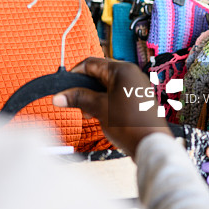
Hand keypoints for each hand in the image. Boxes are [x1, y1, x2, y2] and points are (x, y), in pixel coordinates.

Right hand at [52, 57, 171, 158]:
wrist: (152, 145)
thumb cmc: (129, 124)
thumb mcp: (98, 108)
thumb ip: (78, 98)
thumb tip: (57, 96)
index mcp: (122, 70)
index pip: (90, 63)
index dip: (74, 74)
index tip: (64, 86)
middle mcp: (131, 74)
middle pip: (99, 74)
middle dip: (85, 88)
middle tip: (76, 103)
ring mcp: (136, 86)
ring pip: (107, 85)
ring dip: (94, 96)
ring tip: (88, 113)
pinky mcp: (139, 99)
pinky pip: (116, 94)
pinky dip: (105, 101)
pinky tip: (100, 115)